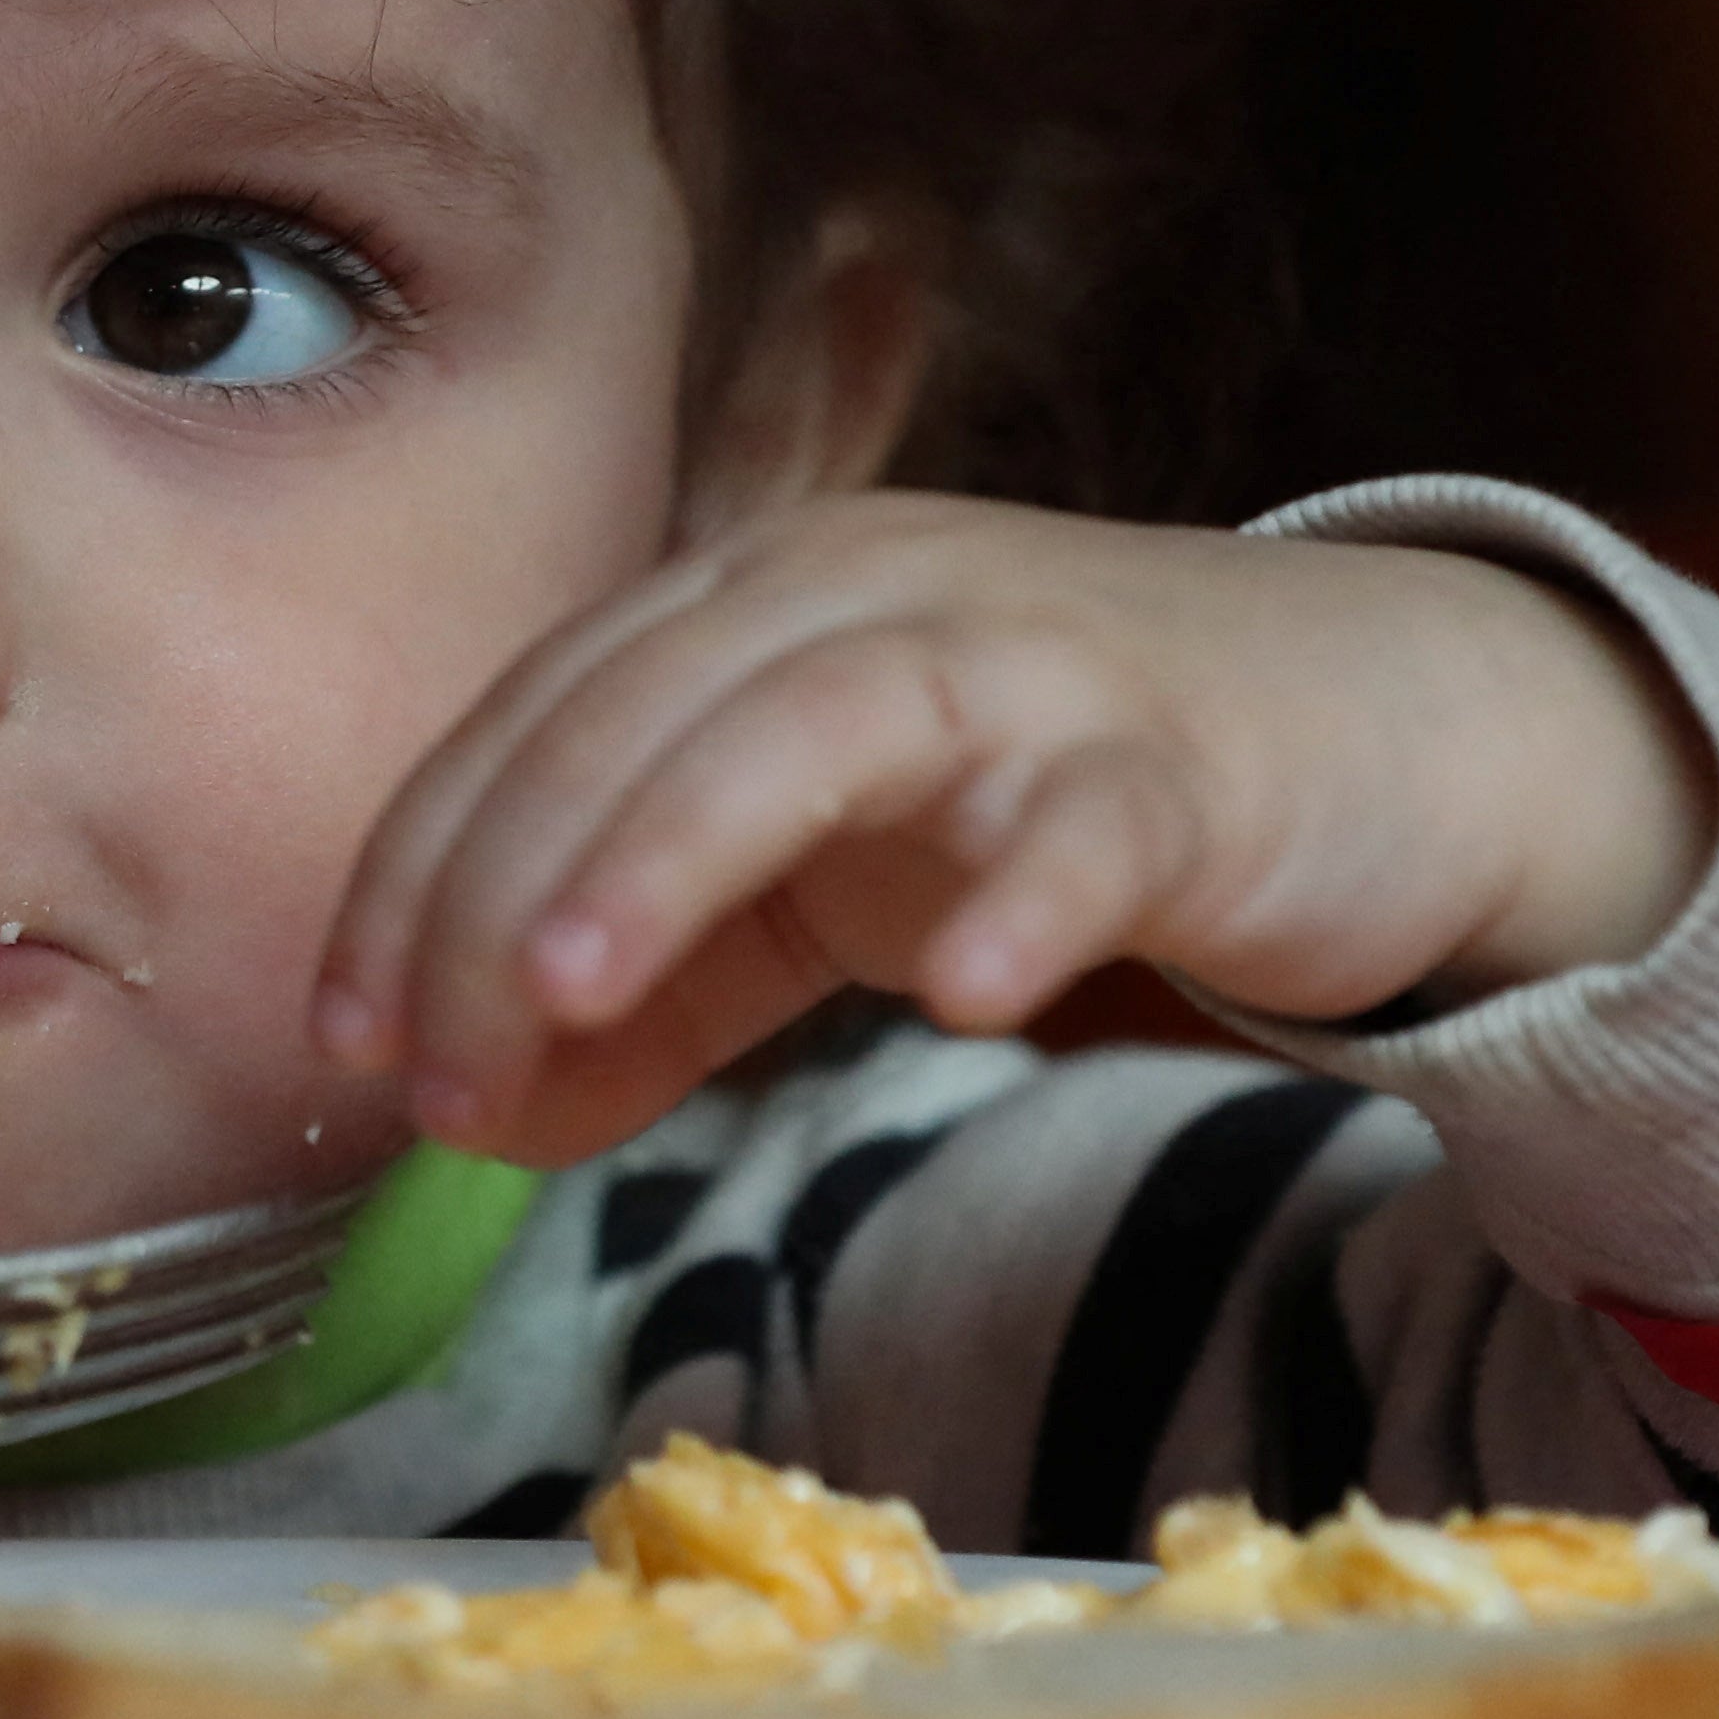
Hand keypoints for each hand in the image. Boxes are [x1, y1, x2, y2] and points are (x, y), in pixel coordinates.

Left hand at [307, 497, 1718, 1164]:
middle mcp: (863, 596)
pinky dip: (1023, 898)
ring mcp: (1029, 664)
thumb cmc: (1048, 789)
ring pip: (818, 722)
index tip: (346, 1035)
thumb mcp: (815, 889)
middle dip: (505, 890)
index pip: (533, 721)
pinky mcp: (1185, 761)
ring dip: (677, 846)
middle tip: (432, 1070)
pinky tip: (958, 997)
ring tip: (581, 991)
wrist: (1372, 729)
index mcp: (746, 608)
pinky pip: (1094, 820)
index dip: (419, 874)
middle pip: (637, 714)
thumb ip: (658, 995)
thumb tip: (484, 1122)